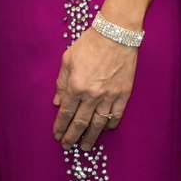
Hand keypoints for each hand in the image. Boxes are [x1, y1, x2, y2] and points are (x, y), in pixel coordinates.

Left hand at [52, 26, 136, 150]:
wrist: (116, 34)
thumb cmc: (90, 43)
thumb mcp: (68, 59)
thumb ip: (61, 82)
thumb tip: (57, 102)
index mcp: (76, 86)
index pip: (65, 113)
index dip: (60, 126)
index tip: (57, 135)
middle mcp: (92, 95)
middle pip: (80, 123)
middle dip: (72, 137)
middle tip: (67, 146)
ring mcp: (109, 97)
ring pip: (98, 124)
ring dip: (90, 138)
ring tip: (85, 147)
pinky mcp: (123, 95)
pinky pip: (115, 116)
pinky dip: (109, 125)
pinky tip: (104, 130)